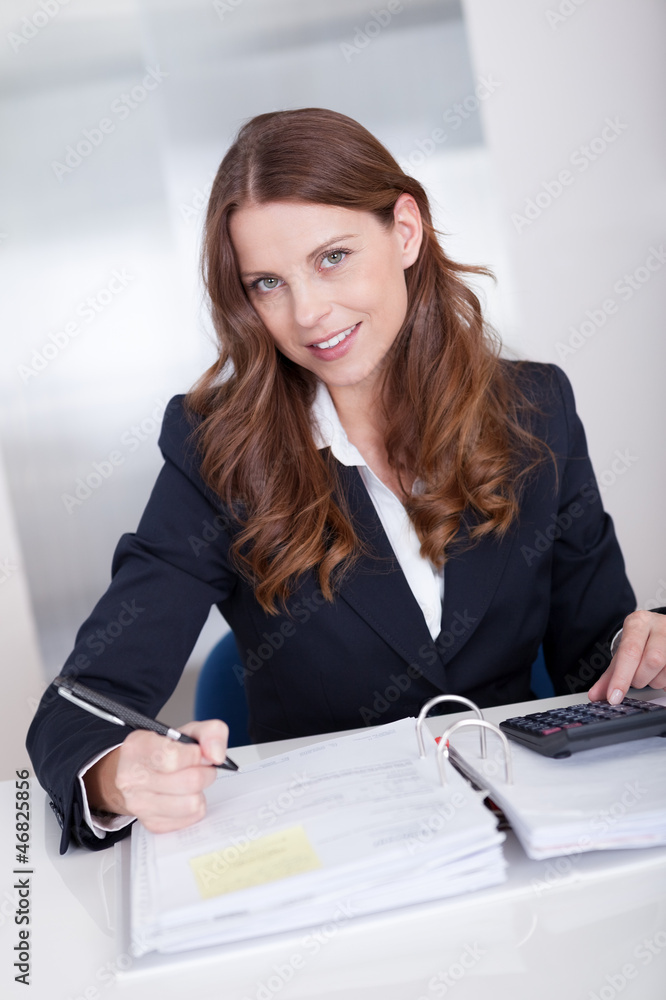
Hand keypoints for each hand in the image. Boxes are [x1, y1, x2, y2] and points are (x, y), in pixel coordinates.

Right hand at [84, 719, 229, 833]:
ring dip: (200, 791)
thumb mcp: (187, 731)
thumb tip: (216, 755)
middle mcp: (132, 778)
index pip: (174, 757)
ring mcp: (139, 804)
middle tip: (201, 767)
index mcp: (138, 747)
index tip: (196, 752)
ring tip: (192, 782)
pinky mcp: (152, 823)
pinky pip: (191, 818)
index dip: (195, 754)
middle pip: (190, 781)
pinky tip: (185, 795)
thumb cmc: (163, 750)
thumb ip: (210, 732)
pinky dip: (195, 806)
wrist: (138, 772)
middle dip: (205, 772)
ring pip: (192, 804)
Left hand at [588, 610, 665, 704]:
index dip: (621, 677)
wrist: (661, 629)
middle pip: (651, 661)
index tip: (614, 697)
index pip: (629, 651)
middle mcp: (660, 626)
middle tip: (636, 678)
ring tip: (652, 673)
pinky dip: (665, 682)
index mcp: (639, 623)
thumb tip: (595, 696)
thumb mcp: (623, 652)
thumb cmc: (641, 642)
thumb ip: (609, 675)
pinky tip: (662, 674)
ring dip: (656, 681)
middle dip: (640, 678)